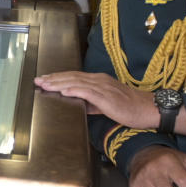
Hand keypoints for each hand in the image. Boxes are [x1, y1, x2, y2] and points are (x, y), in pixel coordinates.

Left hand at [34, 71, 159, 128]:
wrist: (147, 109)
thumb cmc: (129, 107)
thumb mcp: (107, 103)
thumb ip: (92, 103)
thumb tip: (78, 104)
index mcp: (99, 81)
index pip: (74, 77)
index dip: (58, 77)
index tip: (45, 79)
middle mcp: (99, 80)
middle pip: (72, 77)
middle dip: (53, 78)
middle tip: (38, 80)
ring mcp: (103, 87)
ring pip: (77, 82)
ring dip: (59, 83)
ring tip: (46, 84)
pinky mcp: (107, 97)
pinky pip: (88, 92)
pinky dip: (75, 90)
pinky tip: (64, 91)